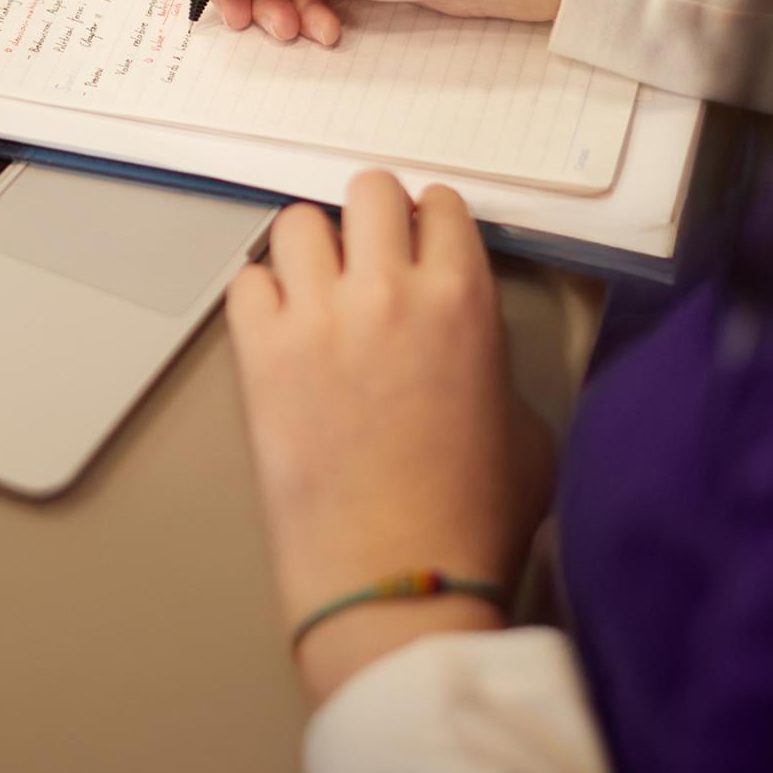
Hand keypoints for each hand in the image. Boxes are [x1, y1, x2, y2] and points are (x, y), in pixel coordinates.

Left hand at [228, 172, 554, 705]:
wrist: (399, 583)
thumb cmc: (470, 520)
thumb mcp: (525, 424)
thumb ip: (492, 356)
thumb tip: (467, 341)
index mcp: (462, 300)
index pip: (439, 205)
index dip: (430, 222)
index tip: (421, 240)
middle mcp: (387, 292)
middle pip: (368, 189)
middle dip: (372, 215)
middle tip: (370, 252)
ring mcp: (318, 318)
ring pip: (298, 222)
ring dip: (312, 249)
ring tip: (319, 287)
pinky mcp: (262, 354)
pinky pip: (246, 281)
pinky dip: (261, 296)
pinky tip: (281, 328)